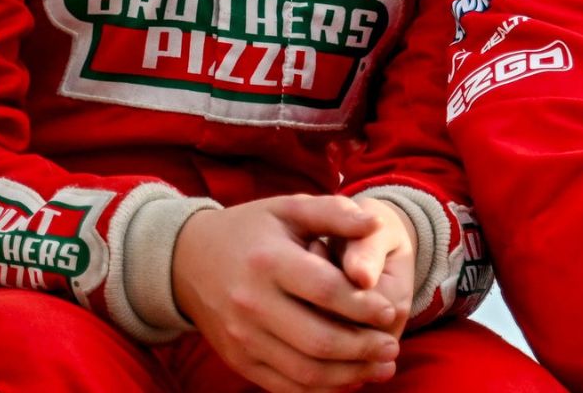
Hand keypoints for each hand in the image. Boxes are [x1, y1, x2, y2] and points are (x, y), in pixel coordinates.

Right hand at [173, 194, 402, 390]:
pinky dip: (321, 389)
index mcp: (268, 261)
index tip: (390, 311)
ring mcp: (242, 337)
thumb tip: (374, 224)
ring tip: (382, 367)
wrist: (189, 260)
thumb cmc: (252, 230)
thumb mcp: (289, 208)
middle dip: (364, 348)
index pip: (326, 291)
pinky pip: (285, 386)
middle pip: (318, 339)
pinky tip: (349, 380)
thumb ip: (334, 213)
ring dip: (350, 375)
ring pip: (305, 370)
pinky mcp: (238, 360)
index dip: (364, 305)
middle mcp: (252, 303)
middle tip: (393, 346)